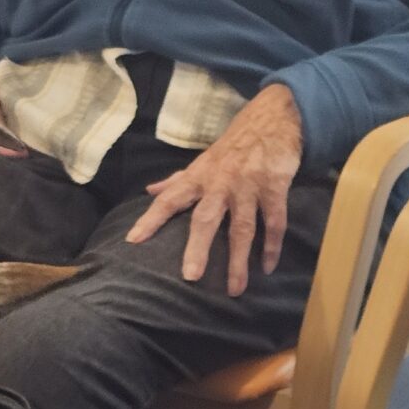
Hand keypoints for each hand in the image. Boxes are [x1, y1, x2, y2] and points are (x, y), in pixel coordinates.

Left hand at [123, 85, 303, 293]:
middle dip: (198, 247)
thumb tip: (150, 191)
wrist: (272, 118)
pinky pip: (274, 222)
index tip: (134, 240)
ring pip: (242, 228)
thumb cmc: (232, 146)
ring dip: (238, 260)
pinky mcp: (274, 187)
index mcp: (199, 177)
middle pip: (206, 219)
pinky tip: (267, 267)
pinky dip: (272, 246)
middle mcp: (220, 183)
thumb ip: (177, 180)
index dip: (151, 218)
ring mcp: (248, 186)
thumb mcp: (202, 160)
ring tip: (235, 289)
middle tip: (190, 276)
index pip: (170, 199)